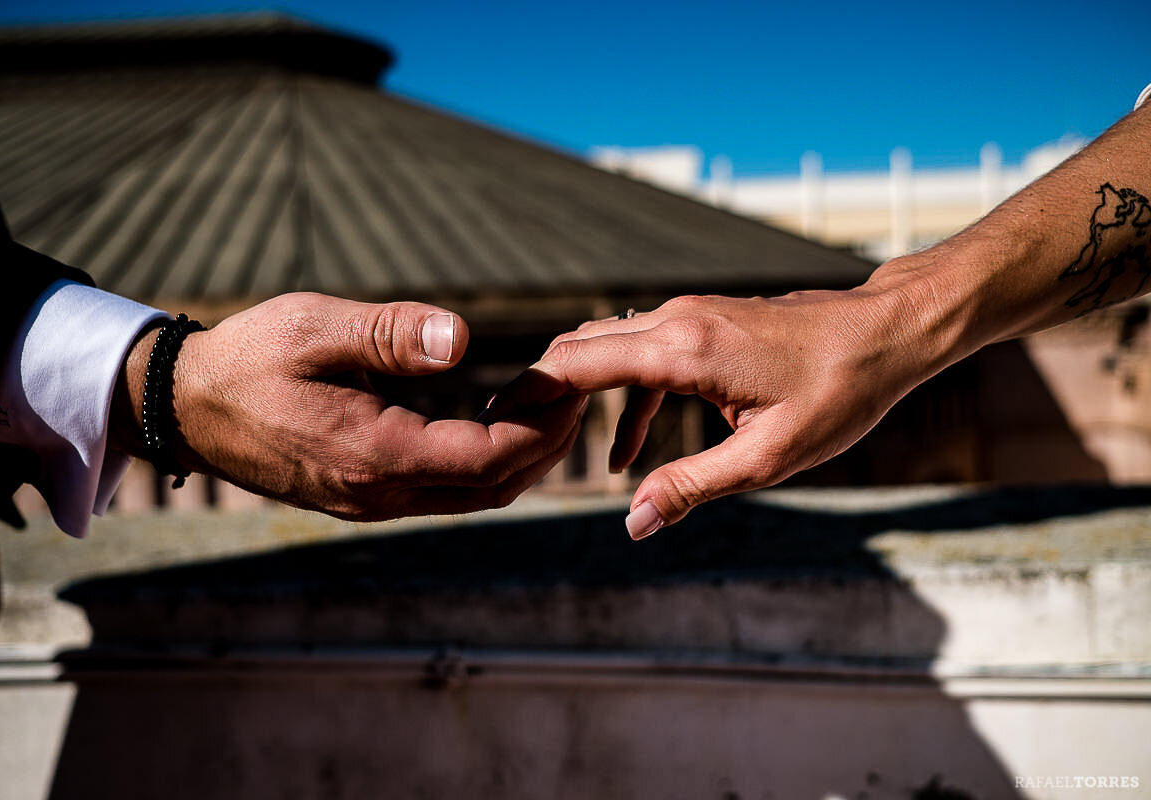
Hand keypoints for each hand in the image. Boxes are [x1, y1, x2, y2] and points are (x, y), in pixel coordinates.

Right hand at [114, 292, 586, 519]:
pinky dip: (483, 462)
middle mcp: (378, 493)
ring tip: (542, 403)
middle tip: (572, 392)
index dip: (539, 424)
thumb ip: (389, 334)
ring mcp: (371, 502)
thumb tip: (462, 336)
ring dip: (518, 456)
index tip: (566, 382)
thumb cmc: (247, 359)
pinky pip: (445, 493)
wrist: (186, 408)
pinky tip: (489, 419)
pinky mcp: (365, 497)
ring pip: (473, 496)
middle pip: (493, 486)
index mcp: (373, 454)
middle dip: (544, 443)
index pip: (488, 457)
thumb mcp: (313, 328)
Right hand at [485, 285, 936, 538]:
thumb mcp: (767, 457)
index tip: (490, 424)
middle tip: (501, 438)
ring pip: (605, 345)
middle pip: (578, 347)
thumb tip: (632, 523)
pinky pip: (640, 352)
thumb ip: (691, 487)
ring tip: (547, 444)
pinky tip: (628, 451)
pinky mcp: (702, 321)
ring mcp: (687, 315)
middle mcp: (674, 319)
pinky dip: (621, 396)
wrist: (886, 334)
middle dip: (536, 392)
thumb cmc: (837, 393)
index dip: (527, 394)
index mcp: (683, 348)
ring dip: (575, 391)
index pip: (576, 364)